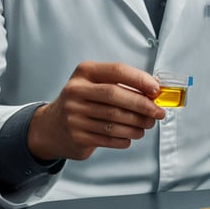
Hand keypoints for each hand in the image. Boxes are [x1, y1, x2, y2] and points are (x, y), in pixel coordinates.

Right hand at [26, 61, 163, 162]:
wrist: (51, 127)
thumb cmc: (82, 102)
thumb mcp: (94, 84)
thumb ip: (121, 84)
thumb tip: (154, 91)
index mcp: (84, 72)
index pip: (116, 70)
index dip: (140, 79)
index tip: (156, 89)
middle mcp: (76, 91)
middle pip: (116, 96)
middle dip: (142, 105)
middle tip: (158, 113)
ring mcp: (74, 115)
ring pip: (114, 120)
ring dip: (137, 125)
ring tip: (147, 125)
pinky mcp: (77, 136)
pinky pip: (109, 138)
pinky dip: (125, 138)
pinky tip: (130, 136)